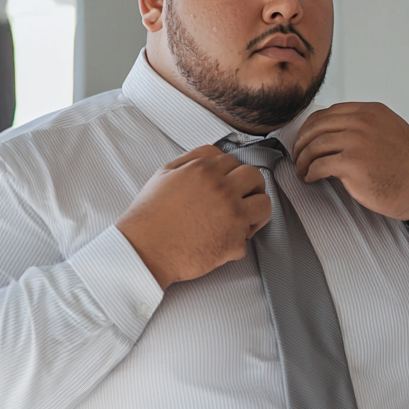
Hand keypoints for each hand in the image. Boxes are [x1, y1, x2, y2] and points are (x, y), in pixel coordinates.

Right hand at [116, 146, 270, 288]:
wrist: (145, 250)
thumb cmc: (150, 217)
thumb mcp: (164, 174)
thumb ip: (191, 160)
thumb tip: (212, 159)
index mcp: (204, 170)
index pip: (232, 160)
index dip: (230, 173)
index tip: (228, 183)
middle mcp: (221, 189)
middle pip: (254, 176)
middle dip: (251, 186)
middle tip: (243, 198)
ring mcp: (231, 214)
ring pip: (264, 203)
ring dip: (256, 210)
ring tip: (245, 219)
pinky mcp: (234, 240)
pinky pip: (249, 236)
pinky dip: (239, 240)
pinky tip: (224, 241)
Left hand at [292, 103, 408, 238]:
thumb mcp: (390, 130)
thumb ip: (366, 127)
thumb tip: (338, 133)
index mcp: (370, 111)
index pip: (328, 113)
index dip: (311, 127)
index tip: (306, 139)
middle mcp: (362, 122)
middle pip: (317, 127)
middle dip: (302, 143)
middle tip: (298, 156)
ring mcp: (357, 142)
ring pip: (314, 146)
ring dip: (303, 160)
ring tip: (303, 170)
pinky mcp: (352, 164)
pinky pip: (319, 165)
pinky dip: (309, 173)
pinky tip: (310, 178)